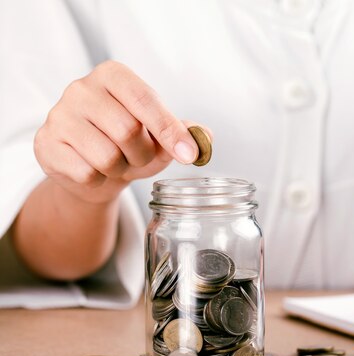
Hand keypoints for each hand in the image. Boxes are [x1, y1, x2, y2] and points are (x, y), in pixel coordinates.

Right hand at [34, 60, 207, 203]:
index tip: (188, 155)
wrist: (93, 168)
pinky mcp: (46, 145)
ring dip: (121, 168)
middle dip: (143, 154)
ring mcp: (58, 115)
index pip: (145, 100)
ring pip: (107, 156)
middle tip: (138, 155)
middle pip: (127, 131)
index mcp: (113, 75)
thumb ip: (186, 132)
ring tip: (116, 161)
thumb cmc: (130, 144)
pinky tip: (94, 169)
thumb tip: (205, 138)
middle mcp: (81, 88)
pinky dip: (100, 180)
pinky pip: (87, 173)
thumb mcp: (161, 135)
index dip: (169, 130)